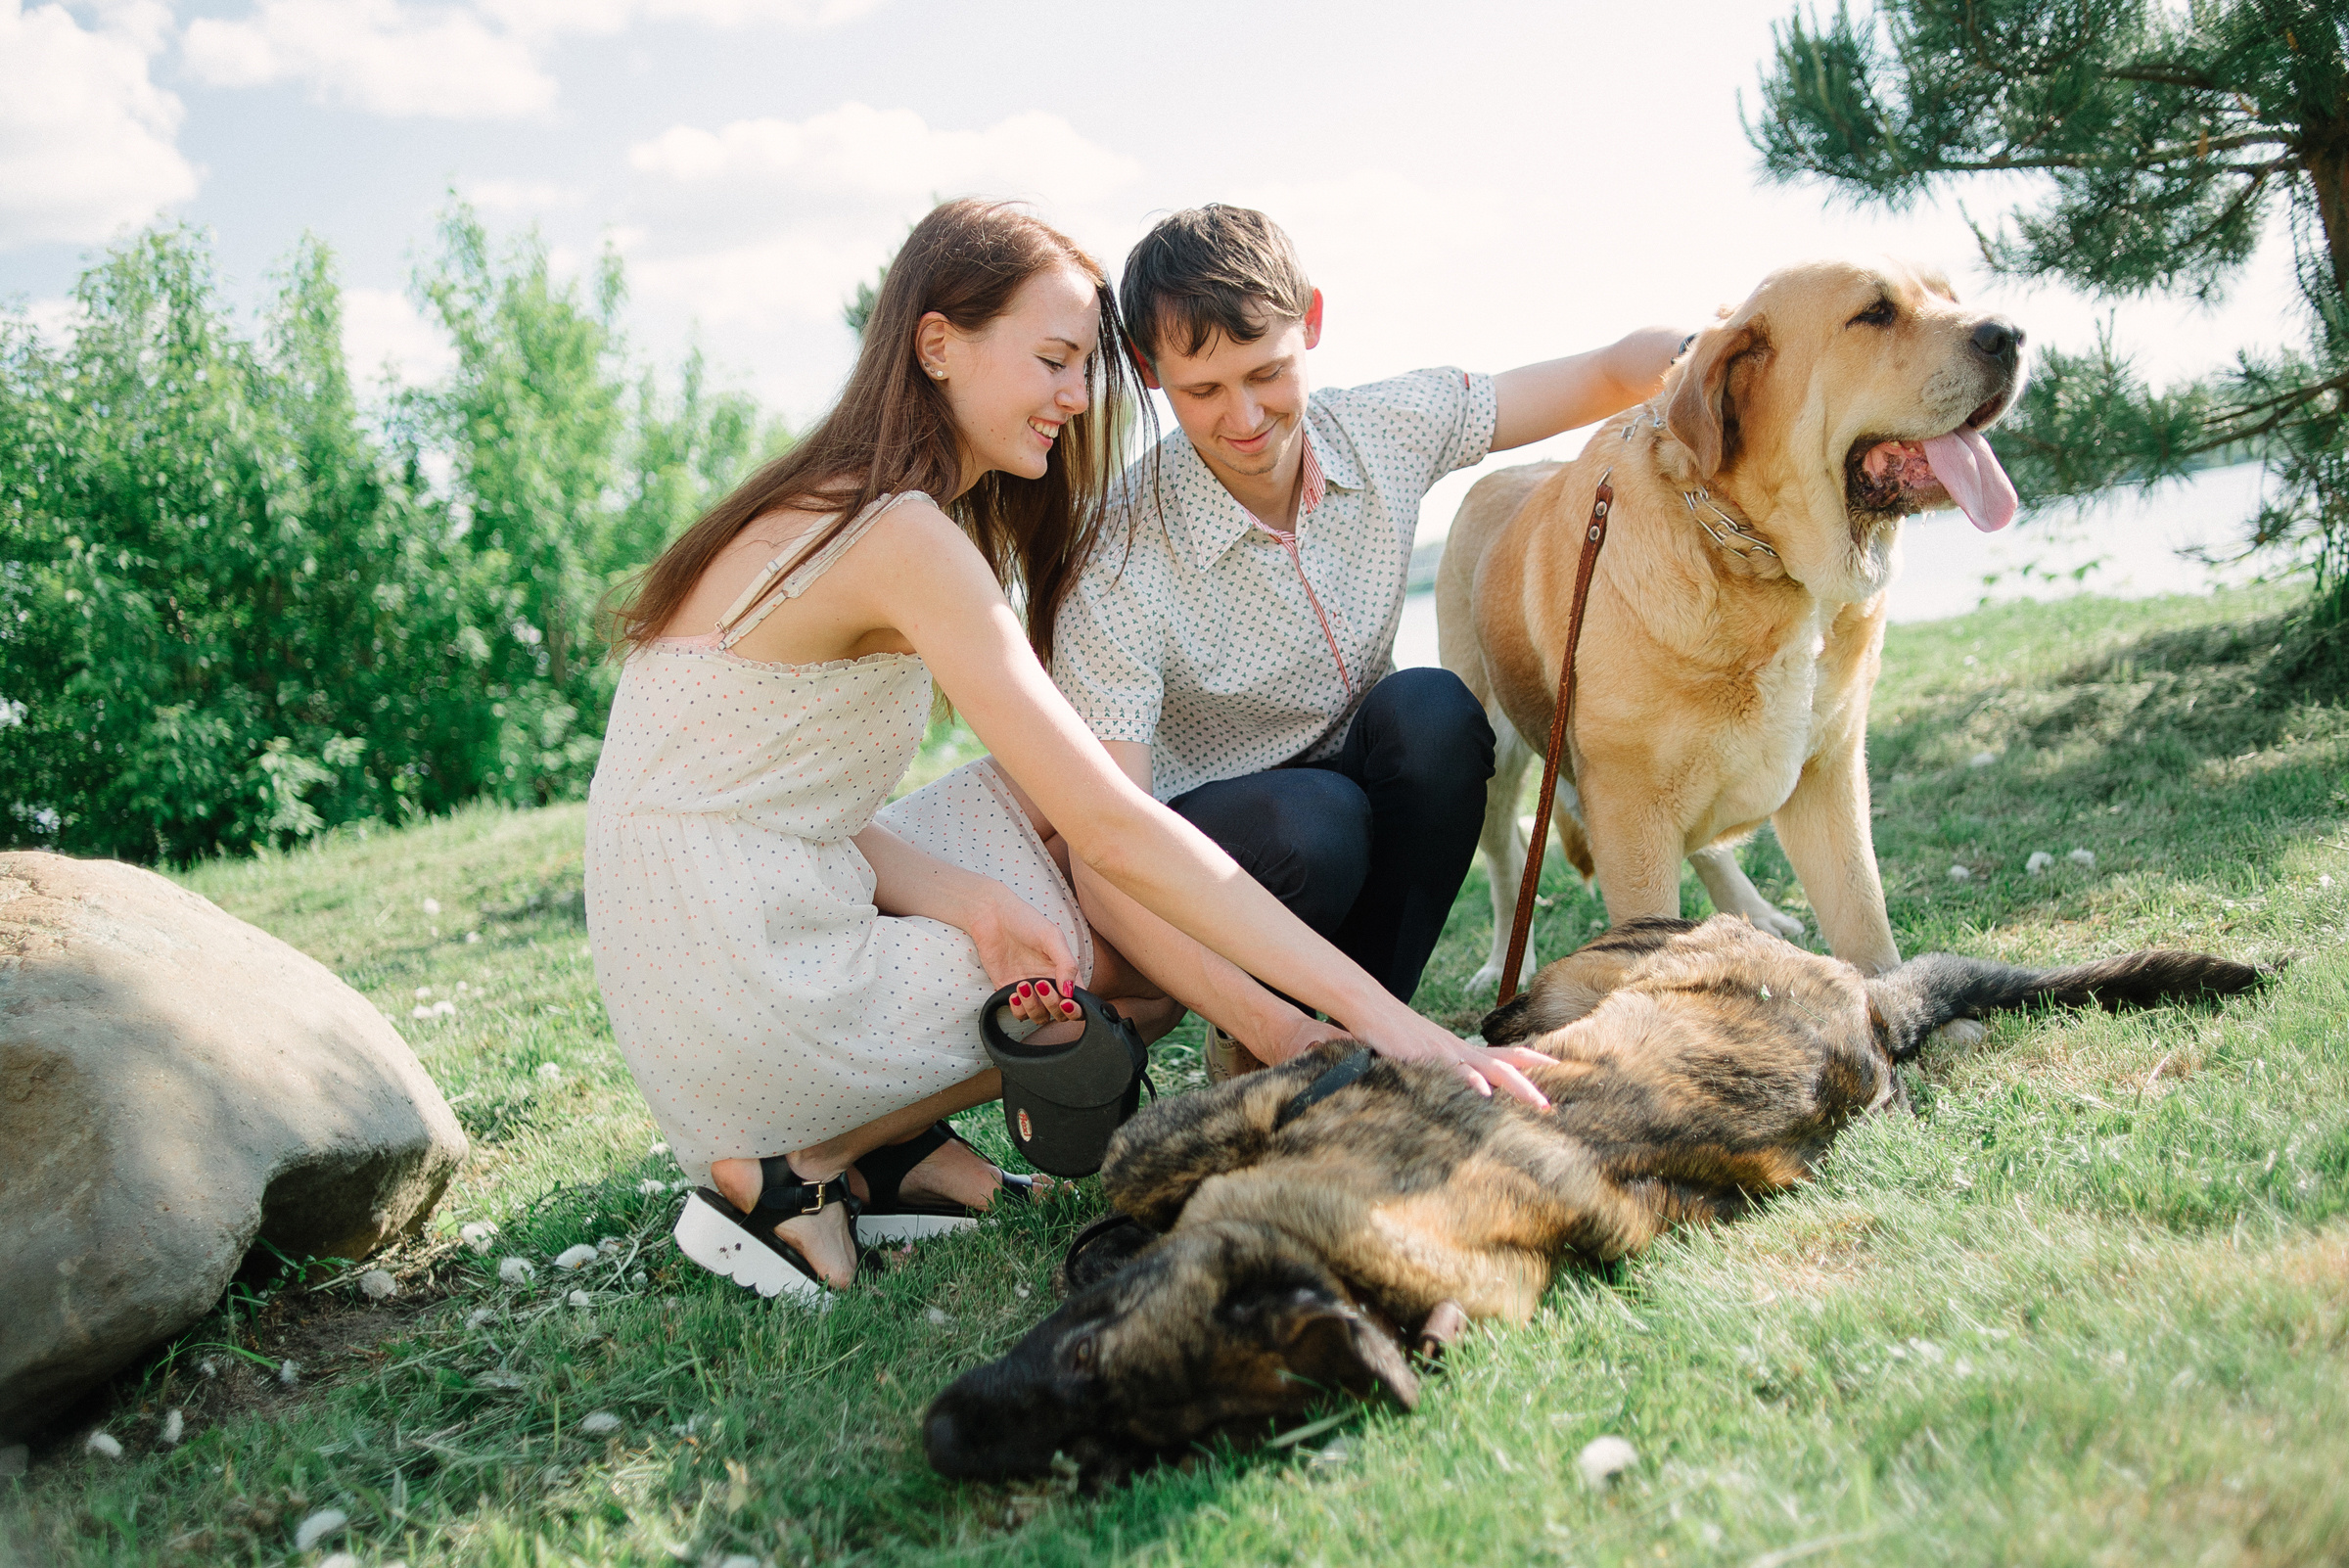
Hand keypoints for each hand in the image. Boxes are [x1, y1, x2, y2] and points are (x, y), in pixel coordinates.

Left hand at [963, 887, 1080, 1026]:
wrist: (991, 916)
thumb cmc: (1025, 921)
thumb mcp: (1052, 937)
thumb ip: (1067, 964)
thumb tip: (1071, 992)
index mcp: (1064, 971)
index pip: (1079, 1000)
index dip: (1076, 1009)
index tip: (1066, 1001)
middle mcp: (1049, 983)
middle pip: (1059, 1013)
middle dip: (1052, 1005)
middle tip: (1041, 984)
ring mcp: (1029, 990)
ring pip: (1039, 1016)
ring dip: (1033, 1007)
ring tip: (1022, 985)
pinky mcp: (1008, 991)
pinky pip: (1018, 1013)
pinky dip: (1018, 1010)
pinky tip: (1013, 994)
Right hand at [1348, 998, 1553, 1110]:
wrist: (1369, 1007)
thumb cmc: (1389, 1032)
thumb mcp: (1419, 1053)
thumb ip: (1435, 1069)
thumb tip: (1446, 1086)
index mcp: (1459, 1049)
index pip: (1502, 1054)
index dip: (1529, 1059)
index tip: (1556, 1065)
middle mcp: (1458, 1049)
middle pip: (1504, 1064)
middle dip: (1530, 1084)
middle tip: (1550, 1104)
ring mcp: (1445, 1051)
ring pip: (1489, 1068)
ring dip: (1516, 1085)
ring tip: (1537, 1101)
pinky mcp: (1426, 1056)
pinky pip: (1454, 1071)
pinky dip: (1471, 1081)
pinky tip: (1485, 1094)